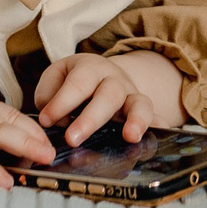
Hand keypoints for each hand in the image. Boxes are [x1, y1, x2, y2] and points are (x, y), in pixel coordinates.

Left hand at [33, 52, 179, 145]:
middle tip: (72, 139)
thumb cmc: (74, 81)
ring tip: (130, 137)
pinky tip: (159, 138)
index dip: (61, 102)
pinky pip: (157, 118)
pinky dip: (159, 128)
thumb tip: (53, 119)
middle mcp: (115, 80)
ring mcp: (132, 96)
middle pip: (108, 95)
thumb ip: (48, 95)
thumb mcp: (56, 77)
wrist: (104, 75)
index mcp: (90, 68)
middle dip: (90, 118)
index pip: (78, 83)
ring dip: (136, 120)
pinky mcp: (144, 112)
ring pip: (139, 104)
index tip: (46, 120)